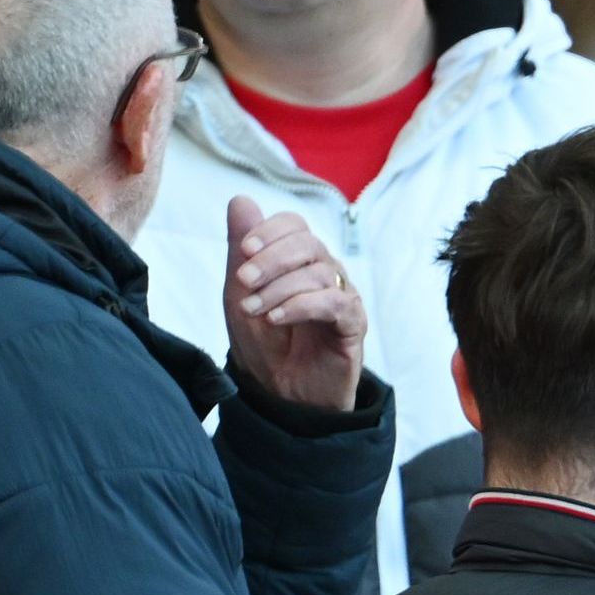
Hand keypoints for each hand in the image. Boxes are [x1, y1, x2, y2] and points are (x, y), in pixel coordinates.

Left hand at [221, 195, 366, 413]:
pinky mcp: (353, 325)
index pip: (294, 226)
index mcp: (298, 262)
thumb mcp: (241, 292)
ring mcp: (342, 297)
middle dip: (272, 258)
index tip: (244, 251)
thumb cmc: (263, 344)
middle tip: (245, 281)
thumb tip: (241, 200)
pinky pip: (335, 303)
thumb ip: (241, 248)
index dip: (270, 232)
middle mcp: (325, 274)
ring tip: (255, 312)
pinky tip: (277, 318)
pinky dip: (301, 306)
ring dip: (280, 289)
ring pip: (319, 273)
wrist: (280, 393)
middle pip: (308, 243)